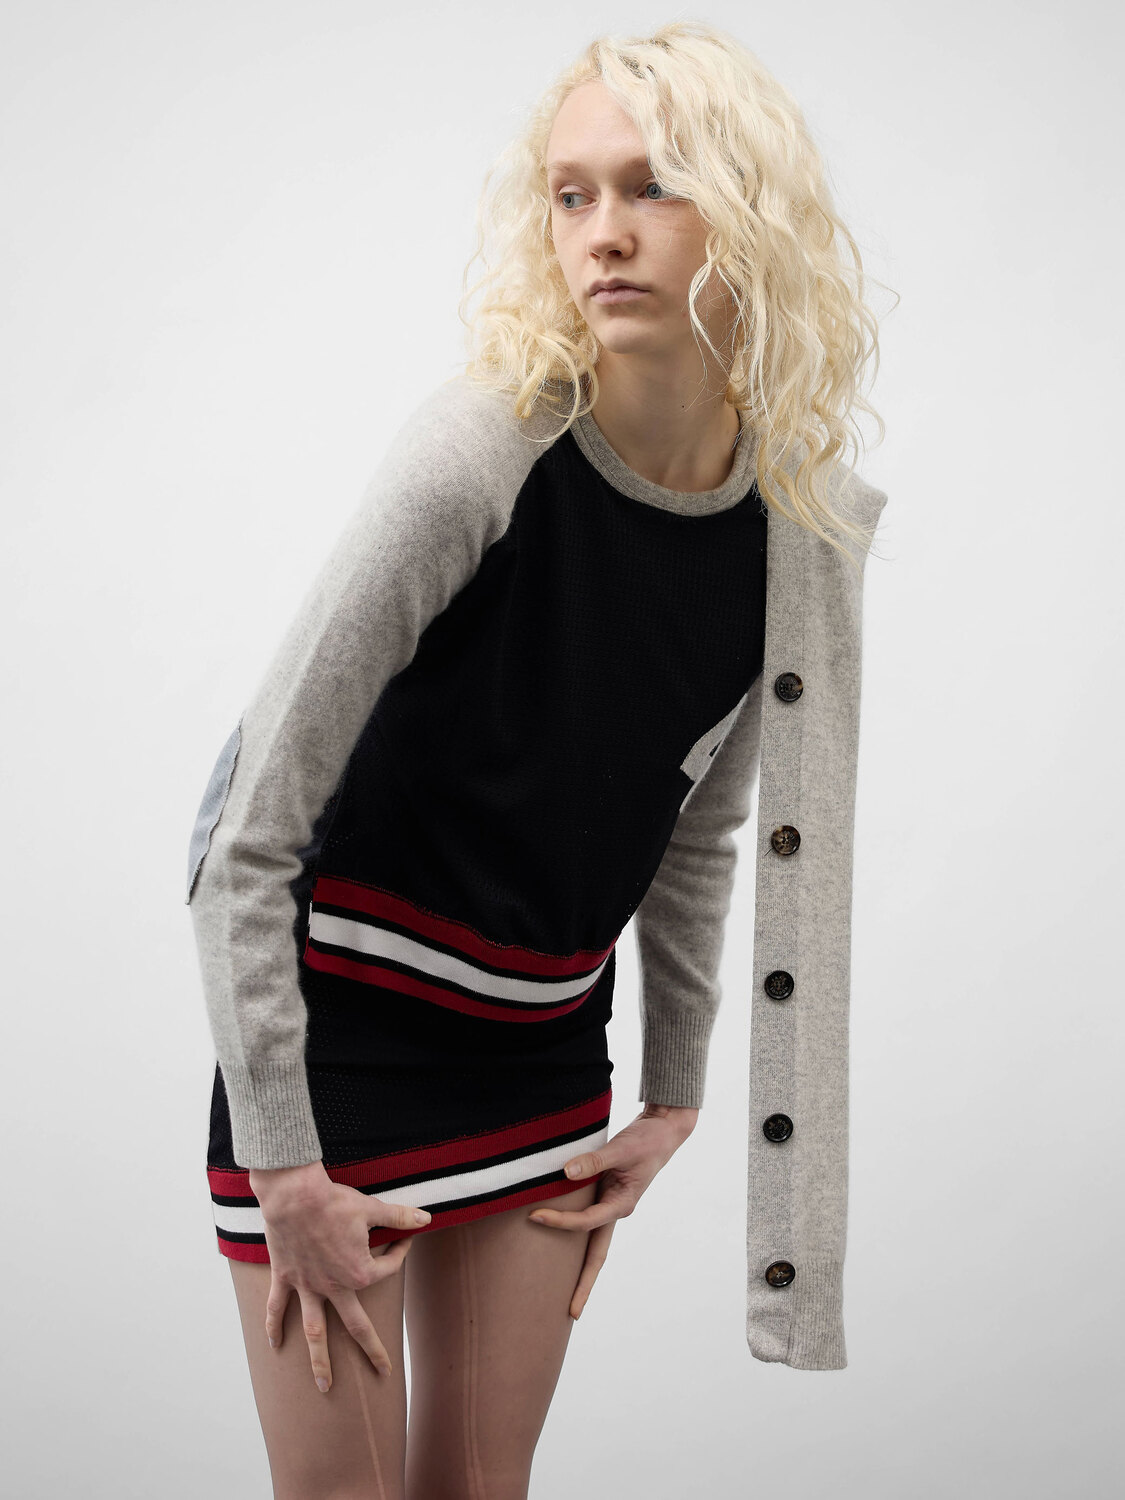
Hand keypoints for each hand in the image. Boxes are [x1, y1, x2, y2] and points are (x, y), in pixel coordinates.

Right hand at [248, 1161, 432, 1393]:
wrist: (293, 1196)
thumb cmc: (334, 1201)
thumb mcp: (372, 1209)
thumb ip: (400, 1218)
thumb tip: (427, 1219)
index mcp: (359, 1273)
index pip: (387, 1270)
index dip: (400, 1251)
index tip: (404, 1237)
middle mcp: (334, 1287)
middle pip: (356, 1326)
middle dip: (372, 1351)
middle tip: (384, 1373)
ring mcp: (308, 1287)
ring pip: (315, 1331)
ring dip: (320, 1360)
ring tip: (325, 1386)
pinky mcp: (286, 1278)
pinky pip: (278, 1307)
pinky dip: (274, 1326)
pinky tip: (275, 1344)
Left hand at [526, 1103, 697, 1319]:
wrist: (663, 1132)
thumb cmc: (646, 1140)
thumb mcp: (622, 1148)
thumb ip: (595, 1161)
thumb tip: (566, 1172)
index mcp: (623, 1205)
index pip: (586, 1224)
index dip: (560, 1222)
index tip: (535, 1215)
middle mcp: (616, 1211)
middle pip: (597, 1256)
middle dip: (584, 1284)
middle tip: (571, 1314)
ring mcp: (610, 1206)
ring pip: (589, 1242)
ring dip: (575, 1265)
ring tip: (555, 1289)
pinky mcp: (604, 1195)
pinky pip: (585, 1220)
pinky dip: (570, 1231)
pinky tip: (555, 1236)